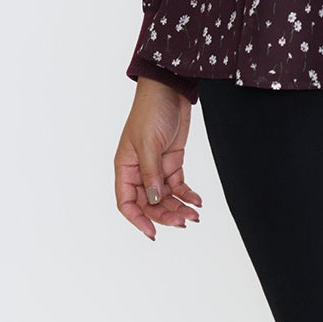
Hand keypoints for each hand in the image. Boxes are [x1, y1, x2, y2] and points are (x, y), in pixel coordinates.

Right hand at [115, 78, 203, 236]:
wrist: (170, 89)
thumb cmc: (151, 111)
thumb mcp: (149, 143)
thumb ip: (151, 173)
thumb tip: (154, 200)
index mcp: (125, 167)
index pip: (126, 202)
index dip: (138, 219)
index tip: (153, 232)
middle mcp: (139, 171)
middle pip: (149, 203)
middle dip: (165, 215)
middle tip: (184, 221)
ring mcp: (156, 167)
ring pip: (165, 197)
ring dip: (179, 207)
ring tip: (194, 214)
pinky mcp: (172, 162)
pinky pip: (178, 186)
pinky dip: (188, 195)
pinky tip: (197, 201)